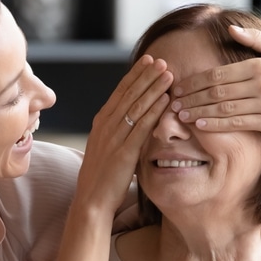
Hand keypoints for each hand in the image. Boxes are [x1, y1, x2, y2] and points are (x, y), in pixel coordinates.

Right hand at [75, 55, 172, 213]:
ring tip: (168, 74)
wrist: (91, 200)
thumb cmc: (101, 177)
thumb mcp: (106, 147)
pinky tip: (166, 100)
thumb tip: (132, 120)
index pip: (120, 92)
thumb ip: (118, 132)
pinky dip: (154, 111)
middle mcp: (106, 126)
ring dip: (153, 88)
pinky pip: (141, 127)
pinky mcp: (124, 152)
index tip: (149, 61)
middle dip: (146, 75)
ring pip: (136, 106)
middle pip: (129, 94)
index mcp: (101, 123)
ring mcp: (114, 138)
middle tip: (162, 60)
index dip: (136, 75)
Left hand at [171, 26, 260, 134]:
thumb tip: (229, 29)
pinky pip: (237, 123)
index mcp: (259, 65)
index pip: (219, 73)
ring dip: (200, 112)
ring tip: (181, 115)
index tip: (179, 87)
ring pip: (224, 108)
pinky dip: (217, 124)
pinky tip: (201, 124)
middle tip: (173, 102)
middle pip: (218, 92)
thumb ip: (254, 39)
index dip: (196, 81)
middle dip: (192, 98)